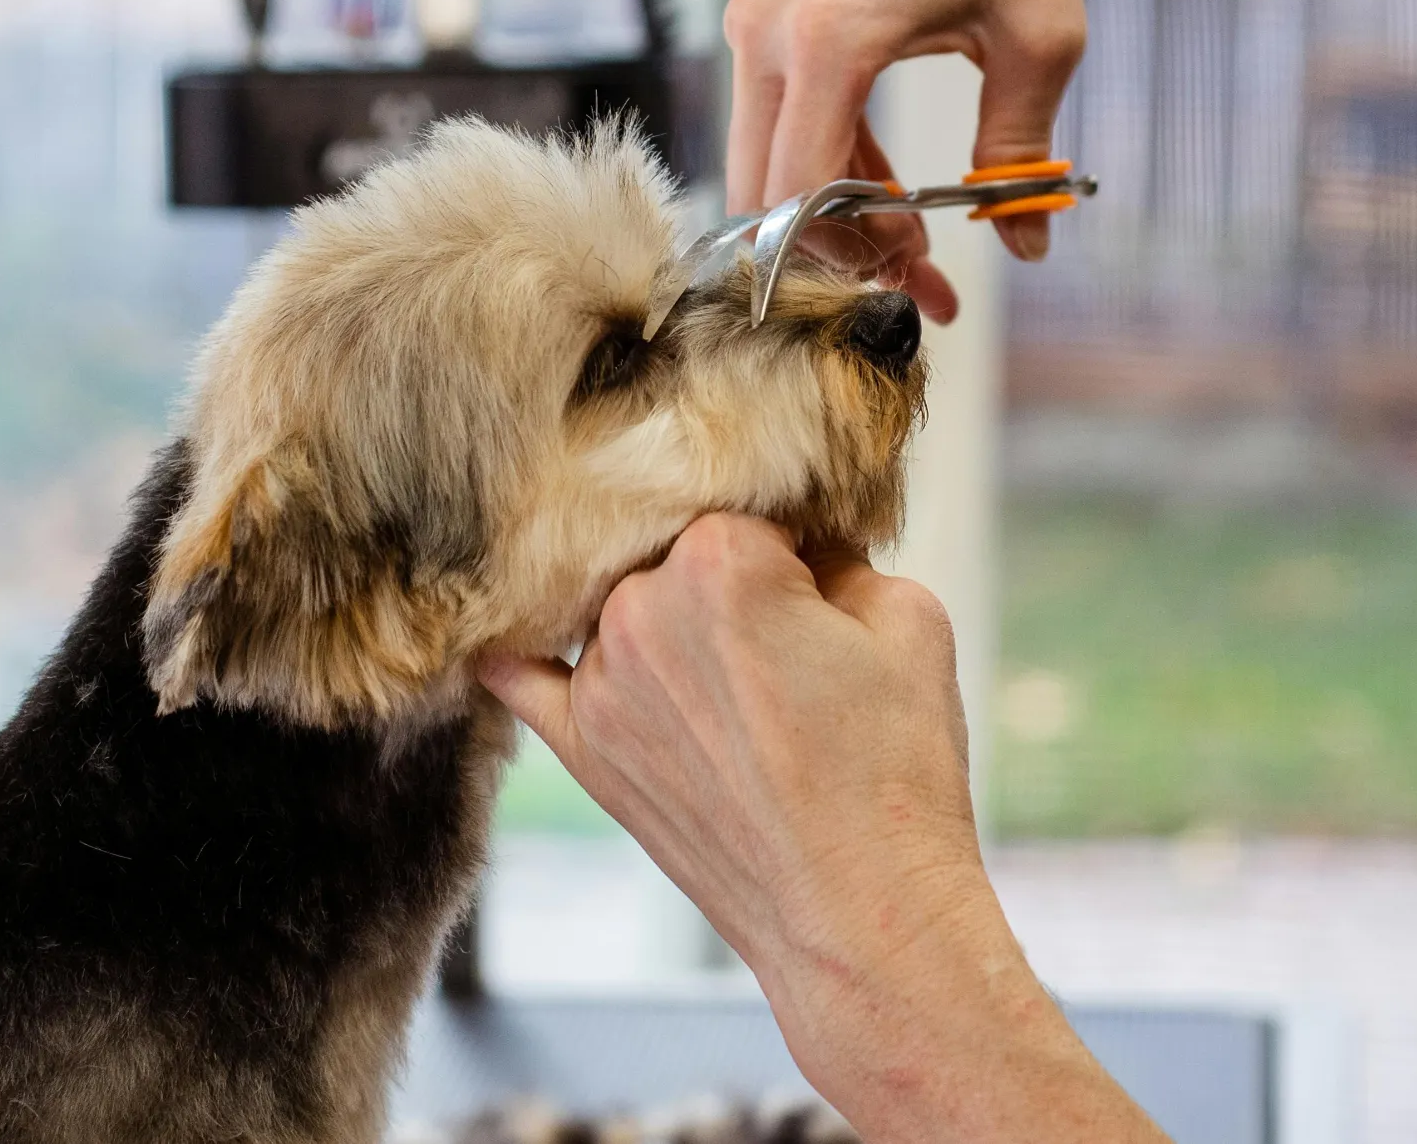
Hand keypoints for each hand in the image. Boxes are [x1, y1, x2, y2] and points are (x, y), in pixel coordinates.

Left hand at [480, 515, 1167, 1143]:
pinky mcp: (582, 748)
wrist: (859, 911)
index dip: (789, 541)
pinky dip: (520, 651)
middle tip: (782, 645)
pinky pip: (520, 677)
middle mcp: (640, 610)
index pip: (744, 505)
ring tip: (730, 684)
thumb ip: (842, 550)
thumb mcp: (909, 619)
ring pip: (617, 605)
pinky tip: (508, 631)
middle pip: (673, 551)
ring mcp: (599, 682)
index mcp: (720, 558)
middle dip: (724, 578)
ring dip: (657, 617)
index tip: (819, 581)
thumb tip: (801, 539)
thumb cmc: (895, 770)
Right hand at [724, 0, 1087, 314]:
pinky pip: (778, 128)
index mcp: (833, 36)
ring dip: (832, 220)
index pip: (800, 191)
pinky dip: (826, 172)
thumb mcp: (1038, 37)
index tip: (905, 274)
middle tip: (909, 276)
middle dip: (835, 252)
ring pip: (766, 169)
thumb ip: (1024, 150)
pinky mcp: (761, 23)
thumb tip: (1027, 240)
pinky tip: (889, 192)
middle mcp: (771, 33)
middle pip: (766, 194)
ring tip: (912, 242)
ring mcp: (756, 26)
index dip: (847, 252)